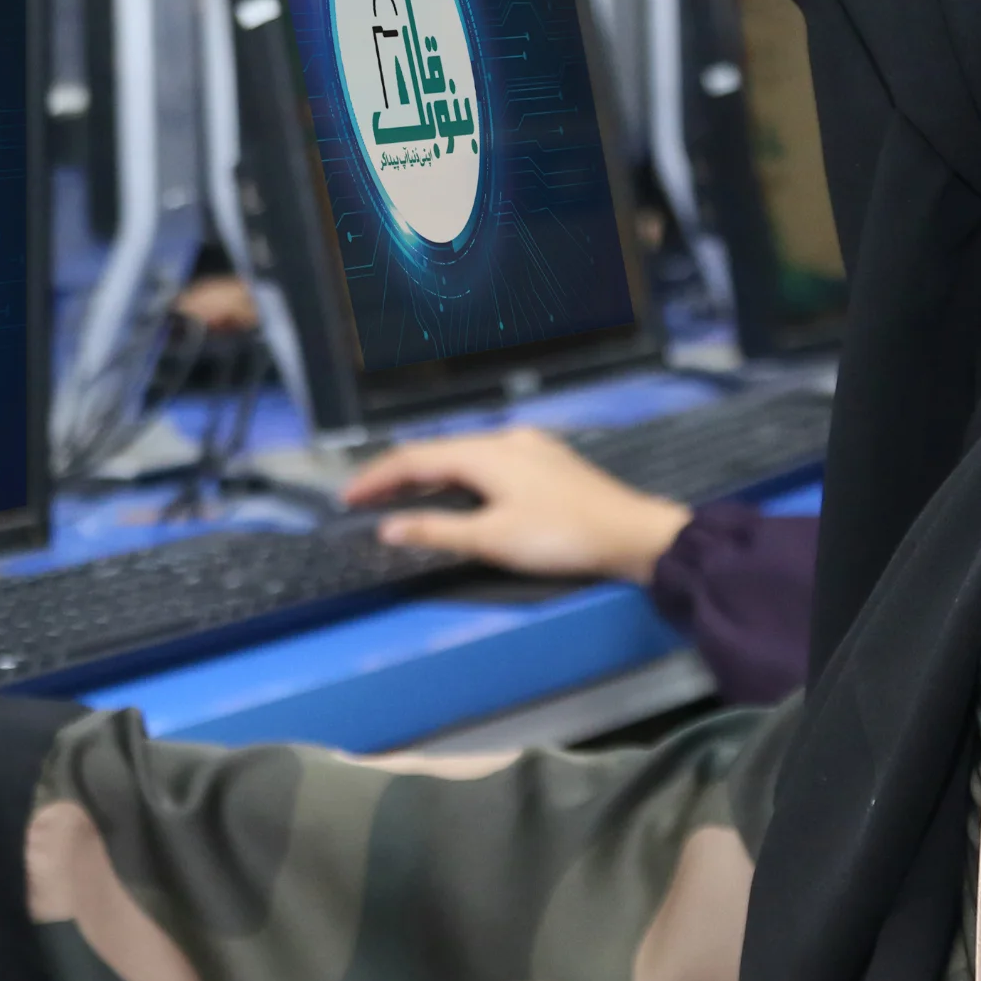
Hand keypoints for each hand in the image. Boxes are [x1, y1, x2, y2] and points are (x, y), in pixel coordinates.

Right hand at [341, 428, 692, 591]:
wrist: (633, 535)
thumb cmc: (561, 537)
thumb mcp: (492, 540)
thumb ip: (436, 531)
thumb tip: (387, 528)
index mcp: (485, 453)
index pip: (414, 459)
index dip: (377, 479)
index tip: (347, 498)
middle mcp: (505, 440)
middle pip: (438, 452)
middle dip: (398, 474)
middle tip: (366, 499)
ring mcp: (530, 448)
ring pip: (464, 456)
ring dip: (429, 476)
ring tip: (402, 498)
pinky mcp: (547, 462)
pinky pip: (488, 462)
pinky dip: (460, 477)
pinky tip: (459, 493)